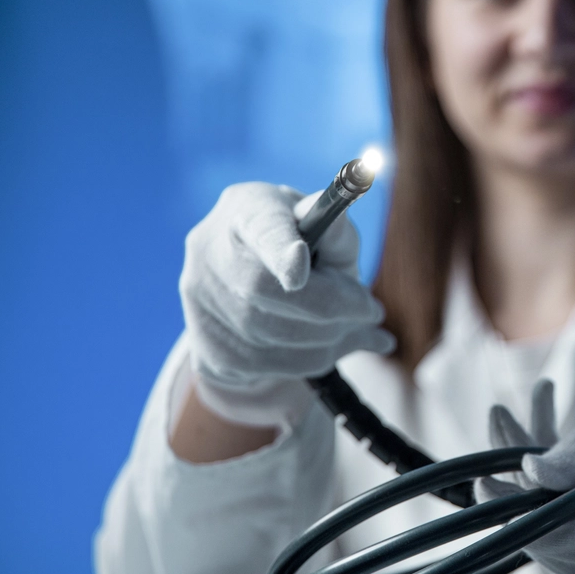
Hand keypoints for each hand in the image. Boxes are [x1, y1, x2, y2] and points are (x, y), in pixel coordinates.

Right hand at [179, 182, 394, 427]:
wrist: (259, 298)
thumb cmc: (307, 251)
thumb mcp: (328, 235)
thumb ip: (336, 231)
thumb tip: (337, 220)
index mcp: (246, 209)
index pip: (257, 228)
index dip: (275, 249)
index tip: (299, 271)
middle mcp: (210, 252)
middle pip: (263, 289)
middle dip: (331, 306)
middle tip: (372, 311)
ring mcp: (201, 303)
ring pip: (271, 334)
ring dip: (332, 337)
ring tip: (362, 327)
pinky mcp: (209, 348)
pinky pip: (271, 364)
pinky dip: (317, 358)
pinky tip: (340, 345)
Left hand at [477, 382, 574, 573]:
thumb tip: (531, 472)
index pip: (573, 538)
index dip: (523, 515)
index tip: (487, 481)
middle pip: (553, 541)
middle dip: (511, 491)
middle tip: (494, 431)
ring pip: (549, 534)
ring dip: (518, 482)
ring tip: (503, 417)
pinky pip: (559, 528)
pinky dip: (537, 487)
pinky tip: (525, 428)